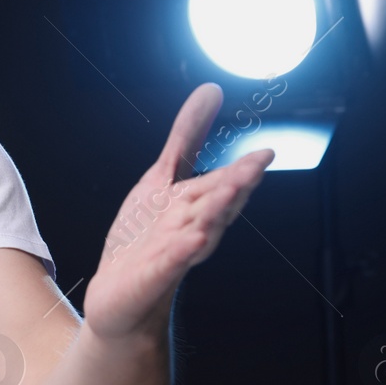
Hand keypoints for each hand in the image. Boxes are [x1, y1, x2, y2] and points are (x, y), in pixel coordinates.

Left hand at [83, 82, 273, 341]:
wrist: (120, 294)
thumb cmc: (145, 236)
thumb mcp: (161, 177)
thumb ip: (187, 137)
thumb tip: (212, 91)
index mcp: (197, 205)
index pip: (224, 185)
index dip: (243, 170)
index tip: (265, 153)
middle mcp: (192, 228)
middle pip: (218, 205)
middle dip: (236, 186)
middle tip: (256, 167)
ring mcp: (173, 254)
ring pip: (200, 231)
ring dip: (215, 213)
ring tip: (230, 192)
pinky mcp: (151, 277)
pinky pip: (169, 264)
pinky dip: (179, 253)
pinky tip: (192, 241)